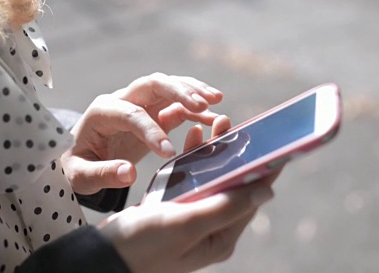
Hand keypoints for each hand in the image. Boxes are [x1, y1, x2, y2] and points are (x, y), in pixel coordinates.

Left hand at [62, 73, 222, 194]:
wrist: (78, 158)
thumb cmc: (76, 166)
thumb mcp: (80, 176)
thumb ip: (102, 174)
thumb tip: (130, 173)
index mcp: (102, 111)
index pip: (131, 113)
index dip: (151, 130)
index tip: (169, 153)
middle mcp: (122, 100)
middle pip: (152, 84)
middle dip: (178, 90)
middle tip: (204, 104)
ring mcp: (139, 104)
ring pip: (168, 86)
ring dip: (192, 91)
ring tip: (216, 101)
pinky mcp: (153, 113)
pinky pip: (176, 105)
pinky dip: (195, 109)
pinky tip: (214, 117)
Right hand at [98, 117, 280, 272]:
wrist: (104, 256)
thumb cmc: (143, 244)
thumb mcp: (186, 223)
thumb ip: (226, 206)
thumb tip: (266, 191)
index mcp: (220, 237)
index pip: (250, 198)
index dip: (263, 170)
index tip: (274, 143)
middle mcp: (210, 229)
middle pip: (233, 186)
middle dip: (237, 154)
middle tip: (240, 125)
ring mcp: (192, 219)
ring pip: (212, 179)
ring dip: (216, 152)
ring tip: (220, 123)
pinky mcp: (175, 210)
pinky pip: (191, 180)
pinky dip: (194, 159)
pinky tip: (194, 139)